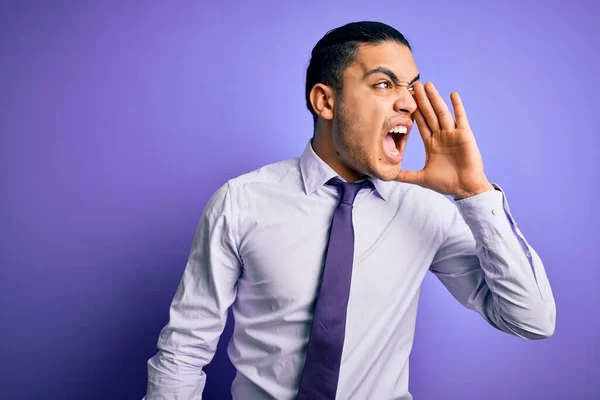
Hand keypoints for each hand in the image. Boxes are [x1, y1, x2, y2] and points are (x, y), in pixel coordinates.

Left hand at [395, 81, 494, 199]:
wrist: (465, 188)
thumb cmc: (446, 183)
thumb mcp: (421, 178)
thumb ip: (404, 175)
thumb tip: (388, 176)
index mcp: (431, 143)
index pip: (421, 123)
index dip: (414, 111)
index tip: (406, 99)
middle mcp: (441, 136)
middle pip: (429, 114)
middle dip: (422, 100)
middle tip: (414, 85)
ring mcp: (453, 134)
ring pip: (442, 112)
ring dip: (435, 99)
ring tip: (428, 85)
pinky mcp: (464, 135)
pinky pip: (460, 117)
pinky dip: (457, 106)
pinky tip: (452, 94)